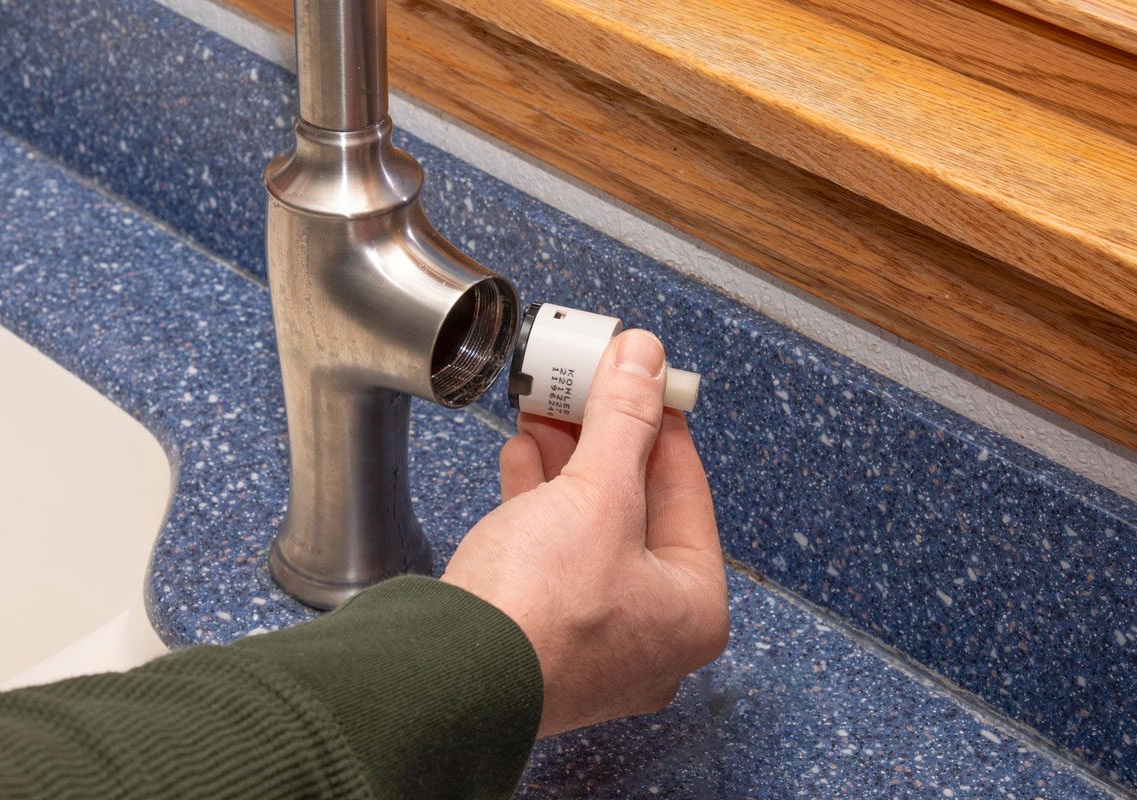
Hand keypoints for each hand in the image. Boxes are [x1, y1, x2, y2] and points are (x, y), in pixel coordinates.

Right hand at [442, 329, 728, 737]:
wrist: (444, 680)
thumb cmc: (538, 614)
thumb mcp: (597, 496)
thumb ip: (625, 421)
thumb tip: (645, 360)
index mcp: (691, 610)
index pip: (687, 491)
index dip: (660, 423)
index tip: (643, 378)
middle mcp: (648, 634)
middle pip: (635, 508)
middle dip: (604, 440)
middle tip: (588, 388)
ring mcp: (590, 639)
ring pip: (588, 528)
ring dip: (567, 464)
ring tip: (548, 410)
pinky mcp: (537, 634)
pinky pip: (550, 552)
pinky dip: (537, 501)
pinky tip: (522, 457)